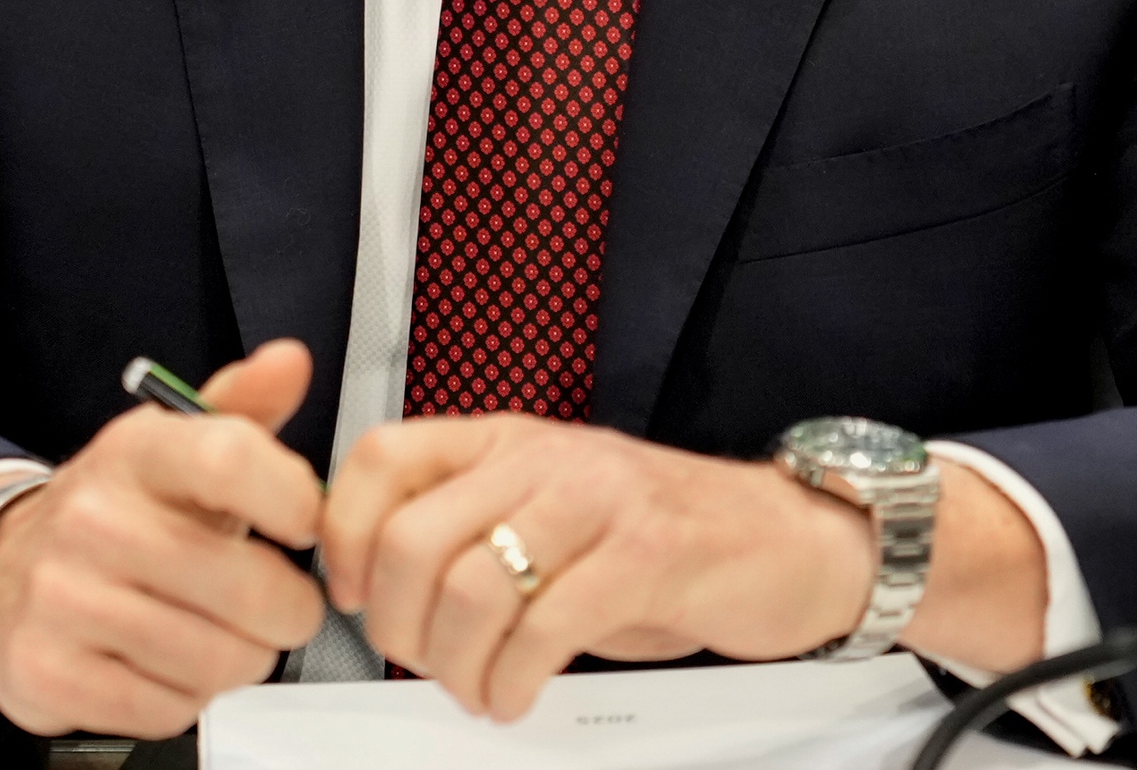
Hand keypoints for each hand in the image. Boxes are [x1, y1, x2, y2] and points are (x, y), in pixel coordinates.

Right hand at [0, 338, 327, 736]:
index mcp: (132, 452)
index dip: (293, 500)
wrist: (1, 571)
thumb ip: (241, 408)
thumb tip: (288, 362)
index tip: (305, 525)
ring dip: (241, 658)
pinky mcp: (49, 673)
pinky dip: (187, 698)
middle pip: (243, 583)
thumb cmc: (113, 513)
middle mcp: (91, 519)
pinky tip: (169, 665)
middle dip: (287, 609)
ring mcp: (62, 599)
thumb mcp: (172, 448)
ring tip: (223, 635)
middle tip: (280, 606)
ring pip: (215, 657)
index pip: (228, 459)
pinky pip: (168, 708)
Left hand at [325, 417, 893, 721]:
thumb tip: (381, 596)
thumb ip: (475, 537)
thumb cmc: (660, 541)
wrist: (789, 541)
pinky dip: (516, 679)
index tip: (354, 597)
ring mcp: (597, 499)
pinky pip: (548, 625)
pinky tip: (519, 695)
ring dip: (458, 666)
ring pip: (472, 587)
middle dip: (400, 625)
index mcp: (505, 441)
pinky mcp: (647, 554)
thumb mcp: (551, 519)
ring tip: (479, 691)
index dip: (347, 536)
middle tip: (426, 666)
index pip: (382, 458)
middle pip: (414, 537)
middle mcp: (542, 458)